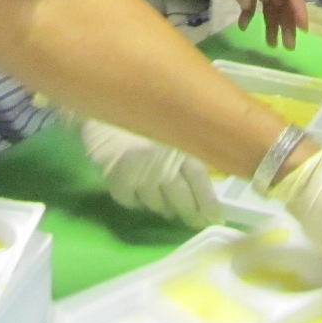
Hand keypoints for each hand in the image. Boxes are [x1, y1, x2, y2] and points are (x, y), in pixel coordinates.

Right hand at [76, 118, 218, 226]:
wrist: (105, 99)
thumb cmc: (143, 106)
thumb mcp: (173, 121)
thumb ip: (186, 142)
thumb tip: (203, 170)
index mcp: (182, 148)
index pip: (201, 183)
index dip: (209, 204)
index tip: (216, 219)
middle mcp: (164, 166)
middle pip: (182, 199)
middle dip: (190, 214)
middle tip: (195, 223)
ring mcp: (140, 175)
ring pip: (157, 204)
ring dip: (164, 208)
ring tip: (168, 209)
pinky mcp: (118, 180)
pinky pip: (130, 202)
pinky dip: (136, 203)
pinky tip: (139, 198)